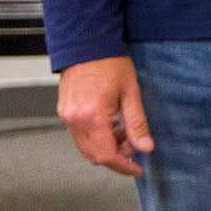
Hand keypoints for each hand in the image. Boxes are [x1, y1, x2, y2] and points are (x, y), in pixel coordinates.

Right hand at [57, 55, 153, 176]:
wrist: (87, 43)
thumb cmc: (110, 62)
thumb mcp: (131, 92)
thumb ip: (137, 123)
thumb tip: (146, 147)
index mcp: (92, 117)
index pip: (106, 155)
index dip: (123, 166)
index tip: (137, 168)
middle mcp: (75, 120)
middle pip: (94, 155)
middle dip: (116, 156)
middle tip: (134, 145)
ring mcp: (67, 116)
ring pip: (86, 146)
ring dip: (106, 146)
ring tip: (124, 131)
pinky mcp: (64, 111)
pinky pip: (79, 134)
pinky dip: (96, 136)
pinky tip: (111, 124)